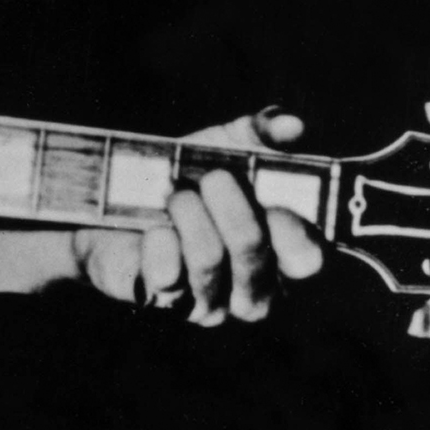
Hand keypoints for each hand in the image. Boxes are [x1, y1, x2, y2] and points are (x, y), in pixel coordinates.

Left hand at [74, 109, 323, 324]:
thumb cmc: (191, 177)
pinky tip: (155, 227)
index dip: (296, 233)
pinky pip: (166, 276)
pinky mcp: (166, 303)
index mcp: (285, 255)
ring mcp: (212, 305)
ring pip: (207, 260)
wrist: (119, 202)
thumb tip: (293, 124)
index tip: (274, 202)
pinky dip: (159, 241)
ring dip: (188, 213)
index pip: (310, 261)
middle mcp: (256, 291)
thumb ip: (264, 131)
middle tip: (213, 178)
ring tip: (175, 194)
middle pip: (254, 253)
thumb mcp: (228, 145)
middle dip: (230, 206)